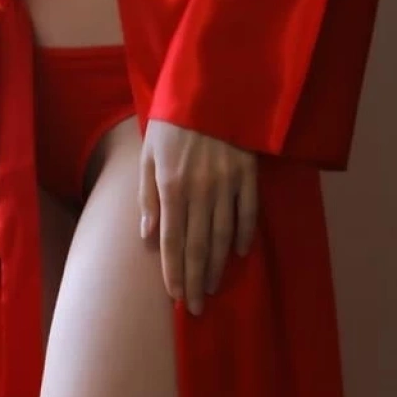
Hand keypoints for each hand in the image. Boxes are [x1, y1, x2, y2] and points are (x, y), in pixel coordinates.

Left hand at [140, 119, 257, 314]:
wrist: (209, 88)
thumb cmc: (172, 123)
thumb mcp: (149, 154)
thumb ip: (148, 196)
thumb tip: (147, 237)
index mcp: (172, 185)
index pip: (171, 240)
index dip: (172, 271)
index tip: (175, 297)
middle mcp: (200, 190)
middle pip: (197, 245)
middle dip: (194, 280)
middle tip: (196, 308)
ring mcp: (227, 183)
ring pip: (222, 235)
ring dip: (216, 266)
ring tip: (212, 288)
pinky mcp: (248, 174)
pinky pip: (248, 212)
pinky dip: (244, 235)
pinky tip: (239, 254)